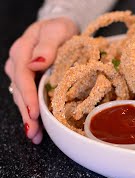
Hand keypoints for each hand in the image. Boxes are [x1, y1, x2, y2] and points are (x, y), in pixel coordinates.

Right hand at [4, 17, 78, 143]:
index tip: (35, 113)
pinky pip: (29, 97)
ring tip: (35, 136)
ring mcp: (22, 72)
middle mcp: (18, 64)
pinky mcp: (29, 79)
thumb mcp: (57, 31)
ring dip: (28, 117)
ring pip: (22, 97)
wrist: (60, 28)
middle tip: (34, 133)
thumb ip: (47, 46)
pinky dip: (32, 111)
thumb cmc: (60, 29)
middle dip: (26, 113)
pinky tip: (37, 126)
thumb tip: (35, 64)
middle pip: (20, 91)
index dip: (29, 96)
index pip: (23, 77)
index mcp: (22, 51)